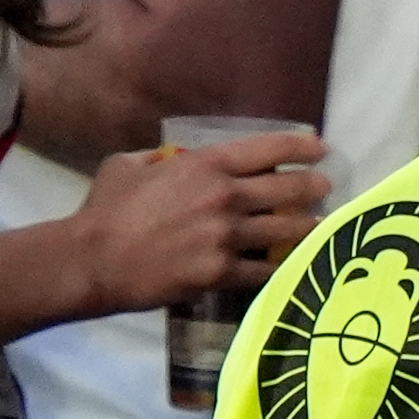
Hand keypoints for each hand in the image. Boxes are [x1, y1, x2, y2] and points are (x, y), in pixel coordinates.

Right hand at [68, 130, 329, 314]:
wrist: (92, 259)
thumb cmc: (105, 210)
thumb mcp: (129, 165)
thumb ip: (162, 158)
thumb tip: (176, 157)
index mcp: (205, 165)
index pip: (269, 149)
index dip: (302, 147)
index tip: (321, 149)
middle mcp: (225, 197)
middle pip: (291, 189)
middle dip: (315, 188)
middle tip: (325, 189)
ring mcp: (227, 236)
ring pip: (288, 230)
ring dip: (308, 226)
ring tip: (319, 225)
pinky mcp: (223, 271)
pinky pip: (267, 269)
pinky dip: (284, 266)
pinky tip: (296, 263)